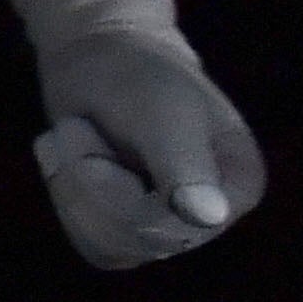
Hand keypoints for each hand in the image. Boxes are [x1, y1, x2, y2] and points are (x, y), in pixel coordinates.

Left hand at [31, 23, 266, 268]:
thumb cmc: (139, 74)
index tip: (83, 133)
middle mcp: (210, 218)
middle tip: (72, 127)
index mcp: (238, 186)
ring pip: (110, 247)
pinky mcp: (127, 232)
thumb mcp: (164, 112)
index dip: (121, 195)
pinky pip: (91, 243)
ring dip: (71, 188)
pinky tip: (64, 158)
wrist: (98, 54)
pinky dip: (66, 198)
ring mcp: (168, 228)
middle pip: (140, 241)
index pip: (181, 226)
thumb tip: (208, 218)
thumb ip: (186, 165)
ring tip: (71, 136)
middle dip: (88, 182)